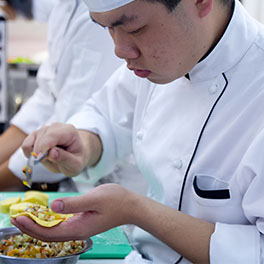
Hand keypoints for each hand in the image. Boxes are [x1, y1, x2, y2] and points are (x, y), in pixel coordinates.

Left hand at [11, 184, 135, 240]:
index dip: (31, 227)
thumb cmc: (116, 200)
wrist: (131, 206)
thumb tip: (53, 206)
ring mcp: (80, 227)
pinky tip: (45, 214)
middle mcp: (78, 231)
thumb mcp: (95, 198)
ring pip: (54, 230)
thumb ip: (74, 203)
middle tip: (16, 217)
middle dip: (30, 227)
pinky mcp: (83, 222)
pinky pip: (61, 225)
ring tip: (26, 216)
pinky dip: (49, 221)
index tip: (18, 218)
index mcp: (79, 228)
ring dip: (38, 224)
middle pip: (48, 235)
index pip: (49, 233)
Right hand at [22, 123, 99, 175]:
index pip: (51, 136)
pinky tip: (39, 157)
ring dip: (36, 154)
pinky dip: (29, 153)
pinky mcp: (37, 134)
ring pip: (31, 141)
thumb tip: (52, 153)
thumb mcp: (75, 164)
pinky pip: (26, 144)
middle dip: (40, 154)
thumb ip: (65, 159)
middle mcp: (56, 127)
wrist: (74, 155)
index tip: (40, 159)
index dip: (43, 147)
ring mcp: (45, 129)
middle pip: (40, 139)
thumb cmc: (76, 159)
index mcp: (69, 131)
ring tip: (48, 159)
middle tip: (48, 162)